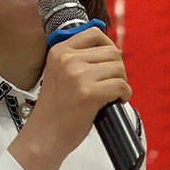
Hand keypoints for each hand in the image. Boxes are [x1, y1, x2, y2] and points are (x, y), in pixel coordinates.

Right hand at [8, 28, 130, 169]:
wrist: (44, 136)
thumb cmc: (56, 109)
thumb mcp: (58, 73)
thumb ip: (77, 58)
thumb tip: (110, 49)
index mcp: (58, 51)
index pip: (94, 34)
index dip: (108, 47)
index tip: (107, 63)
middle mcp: (67, 60)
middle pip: (112, 52)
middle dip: (117, 69)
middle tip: (109, 84)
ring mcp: (78, 76)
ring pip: (119, 69)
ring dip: (120, 83)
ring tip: (109, 95)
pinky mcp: (89, 93)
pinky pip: (121, 86)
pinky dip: (124, 95)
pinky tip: (114, 102)